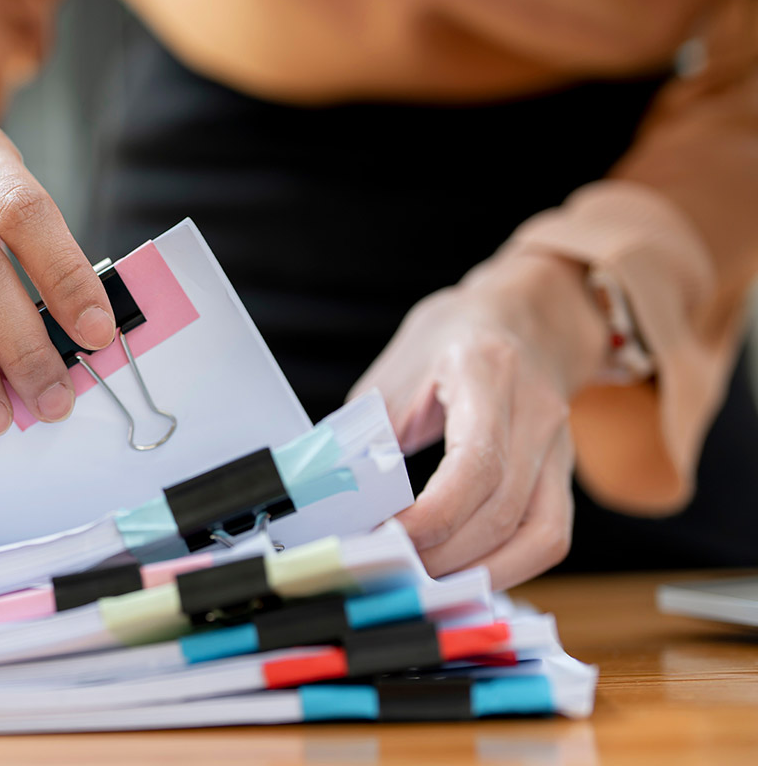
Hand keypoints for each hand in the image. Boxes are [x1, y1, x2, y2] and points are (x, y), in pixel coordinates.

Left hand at [350, 253, 608, 588]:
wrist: (528, 314)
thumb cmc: (453, 339)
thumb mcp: (398, 370)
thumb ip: (369, 431)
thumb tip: (333, 496)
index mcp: (487, 372)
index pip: (476, 464)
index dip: (431, 516)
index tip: (384, 537)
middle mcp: (537, 412)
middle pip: (504, 510)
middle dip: (443, 555)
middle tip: (390, 569)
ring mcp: (561, 447)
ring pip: (540, 536)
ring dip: (479, 572)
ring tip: (425, 582)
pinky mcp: (564, 474)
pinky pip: (549, 537)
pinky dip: (508, 567)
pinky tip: (464, 573)